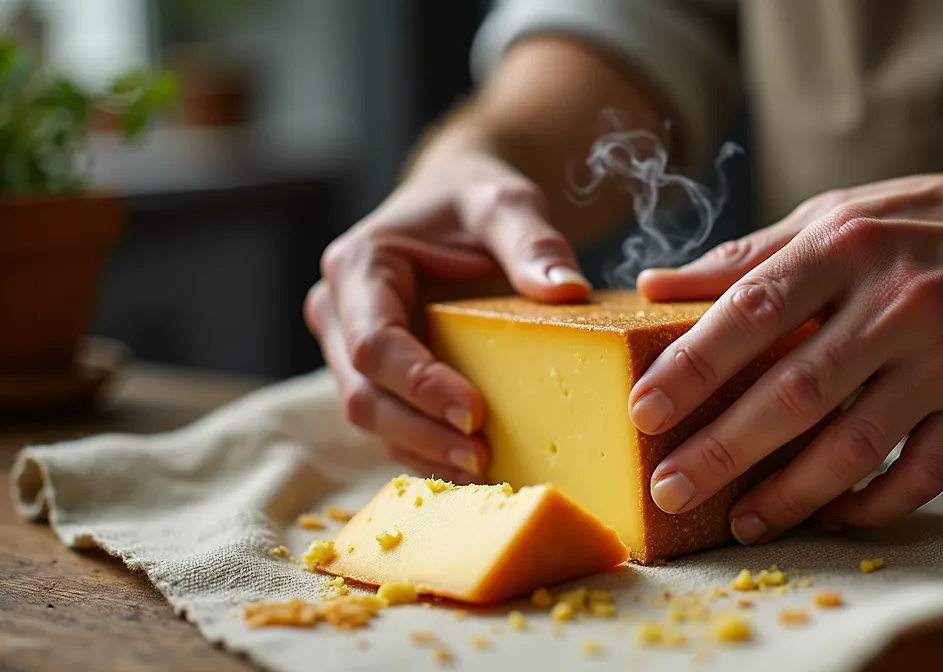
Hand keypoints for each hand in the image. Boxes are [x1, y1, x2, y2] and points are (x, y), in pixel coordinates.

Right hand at [305, 134, 591, 480]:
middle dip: (421, 432)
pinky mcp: (375, 376)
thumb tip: (568, 290)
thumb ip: (531, 242)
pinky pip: (393, 424)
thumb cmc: (476, 199)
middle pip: (363, 393)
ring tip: (486, 473)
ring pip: (373, 419)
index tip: (475, 413)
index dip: (420, 385)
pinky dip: (429, 451)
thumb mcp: (506, 204)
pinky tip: (477, 470)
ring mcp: (350, 349)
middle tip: (484, 458)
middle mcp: (339, 313)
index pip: (375, 344)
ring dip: (424, 452)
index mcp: (358, 267)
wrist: (460, 203)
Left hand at [630, 151, 942, 542]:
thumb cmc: (928, 223)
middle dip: (724, 448)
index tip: (641, 411)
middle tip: (667, 487)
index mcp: (846, 245)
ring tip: (739, 521)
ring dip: (791, 493)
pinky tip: (832, 518)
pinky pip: (924, 471)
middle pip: (796, 390)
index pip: (752, 311)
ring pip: (856, 443)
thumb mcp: (839, 215)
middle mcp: (897, 302)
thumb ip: (748, 254)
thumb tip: (656, 286)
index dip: (692, 366)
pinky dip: (876, 504)